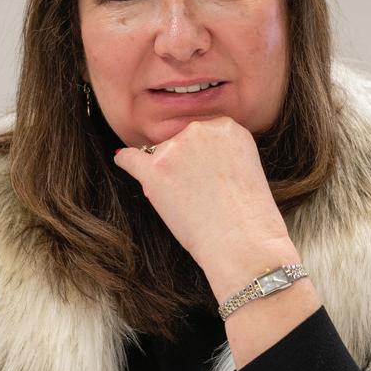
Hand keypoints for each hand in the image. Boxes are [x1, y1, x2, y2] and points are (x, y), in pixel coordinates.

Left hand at [114, 117, 288, 272]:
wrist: (242, 243)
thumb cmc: (248, 217)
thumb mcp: (247, 168)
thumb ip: (221, 153)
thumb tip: (184, 152)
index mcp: (228, 127)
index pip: (204, 134)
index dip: (204, 159)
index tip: (210, 178)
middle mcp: (200, 130)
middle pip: (181, 141)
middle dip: (185, 164)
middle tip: (202, 195)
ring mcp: (175, 148)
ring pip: (159, 155)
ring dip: (166, 174)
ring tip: (188, 203)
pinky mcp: (154, 171)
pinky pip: (130, 158)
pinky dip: (125, 162)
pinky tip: (122, 161)